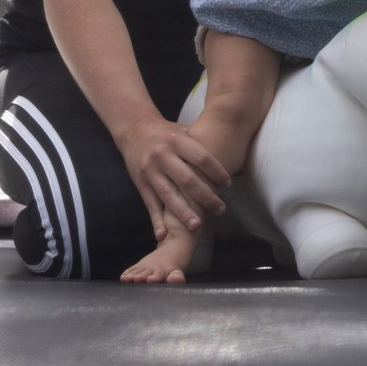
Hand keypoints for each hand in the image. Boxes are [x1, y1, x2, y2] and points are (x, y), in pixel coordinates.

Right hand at [116, 115, 230, 240]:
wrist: (134, 130)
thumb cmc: (168, 133)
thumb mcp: (184, 130)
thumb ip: (202, 142)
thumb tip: (232, 153)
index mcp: (177, 140)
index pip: (201, 158)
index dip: (216, 172)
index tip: (228, 184)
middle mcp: (162, 156)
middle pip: (187, 180)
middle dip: (205, 197)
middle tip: (220, 209)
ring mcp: (150, 171)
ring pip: (168, 195)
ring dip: (183, 213)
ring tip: (198, 226)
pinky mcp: (141, 184)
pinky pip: (150, 205)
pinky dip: (156, 221)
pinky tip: (163, 235)